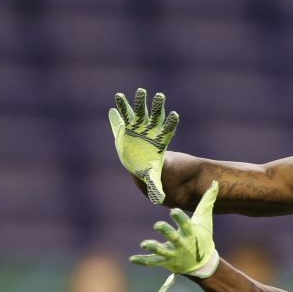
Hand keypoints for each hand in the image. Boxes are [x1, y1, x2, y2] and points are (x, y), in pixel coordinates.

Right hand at [108, 87, 179, 204]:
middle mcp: (150, 131)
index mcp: (158, 142)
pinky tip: (117, 101)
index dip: (170, 123)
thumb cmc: (149, 170)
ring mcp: (138, 127)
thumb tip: (159, 200)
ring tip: (140, 91)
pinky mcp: (126, 127)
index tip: (175, 115)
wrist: (140, 162)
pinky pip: (123, 117)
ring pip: (140, 113)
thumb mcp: (152, 179)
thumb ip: (155, 186)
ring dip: (139, 102)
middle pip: (155, 117)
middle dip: (157, 107)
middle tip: (160, 96)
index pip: (167, 130)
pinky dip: (120, 110)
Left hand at [130, 180, 220, 291]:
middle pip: (174, 237)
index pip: (186, 224)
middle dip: (166, 231)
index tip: (173, 210)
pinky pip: (153, 261)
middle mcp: (182, 244)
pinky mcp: (165, 261)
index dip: (179, 218)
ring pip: (162, 251)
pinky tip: (132, 259)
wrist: (202, 264)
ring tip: (144, 243)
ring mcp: (173, 254)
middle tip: (157, 225)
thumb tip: (215, 182)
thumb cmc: (202, 237)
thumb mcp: (205, 220)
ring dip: (153, 247)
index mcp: (191, 233)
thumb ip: (207, 201)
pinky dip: (142, 261)